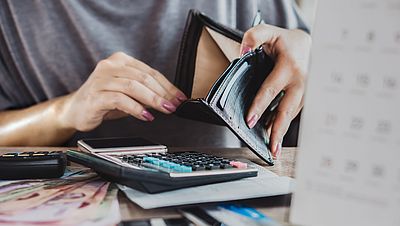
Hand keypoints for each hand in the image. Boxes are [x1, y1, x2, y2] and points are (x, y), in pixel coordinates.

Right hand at [60, 52, 186, 131]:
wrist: (75, 110)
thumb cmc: (103, 100)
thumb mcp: (128, 93)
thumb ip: (145, 92)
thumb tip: (170, 99)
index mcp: (120, 61)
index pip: (150, 72)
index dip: (168, 85)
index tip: (179, 97)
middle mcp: (109, 66)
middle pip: (143, 77)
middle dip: (163, 93)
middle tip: (174, 105)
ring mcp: (101, 80)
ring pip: (133, 86)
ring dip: (153, 99)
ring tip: (164, 109)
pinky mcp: (95, 95)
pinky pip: (120, 99)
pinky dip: (136, 108)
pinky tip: (146, 116)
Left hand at [240, 24, 310, 158]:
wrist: (308, 44)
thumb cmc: (285, 40)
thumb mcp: (268, 31)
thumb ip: (253, 37)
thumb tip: (241, 52)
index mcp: (290, 66)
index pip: (271, 89)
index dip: (259, 106)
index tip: (250, 120)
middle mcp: (301, 81)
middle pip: (287, 110)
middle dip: (278, 130)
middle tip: (270, 148)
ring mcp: (306, 91)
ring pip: (291, 114)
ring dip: (280, 130)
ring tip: (271, 147)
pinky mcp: (306, 97)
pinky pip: (293, 112)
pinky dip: (283, 122)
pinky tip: (274, 132)